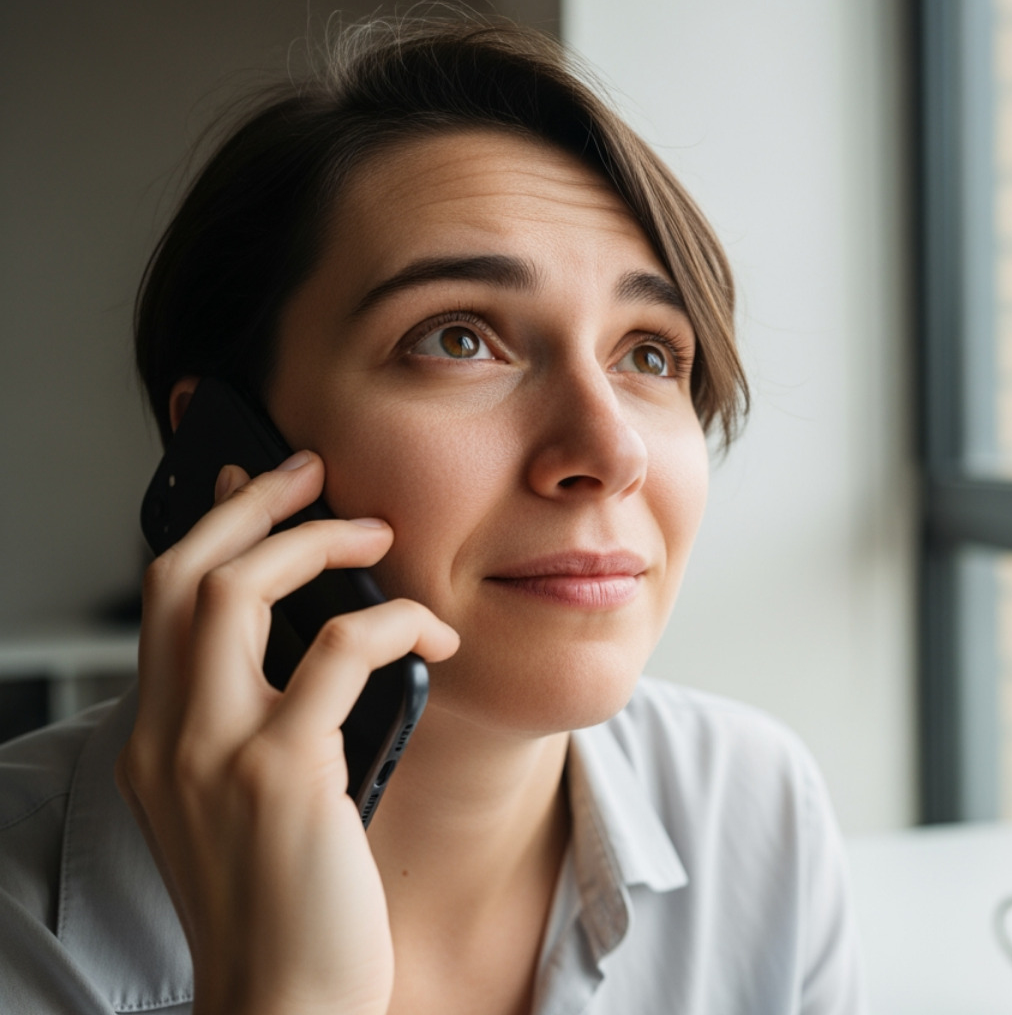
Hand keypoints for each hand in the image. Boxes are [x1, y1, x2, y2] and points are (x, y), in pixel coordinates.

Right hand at [117, 452, 458, 1014]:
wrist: (287, 1004)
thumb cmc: (290, 907)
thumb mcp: (247, 805)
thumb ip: (261, 726)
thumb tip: (321, 646)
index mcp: (158, 743)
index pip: (162, 602)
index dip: (210, 529)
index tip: (256, 487)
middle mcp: (167, 739)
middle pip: (182, 574)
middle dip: (249, 506)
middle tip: (312, 472)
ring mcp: (215, 754)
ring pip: (237, 592)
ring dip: (316, 543)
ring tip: (377, 535)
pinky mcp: (281, 774)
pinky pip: (337, 652)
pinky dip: (393, 622)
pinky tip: (432, 636)